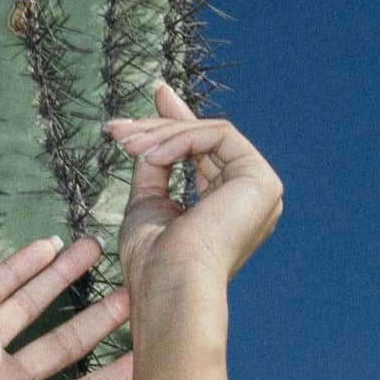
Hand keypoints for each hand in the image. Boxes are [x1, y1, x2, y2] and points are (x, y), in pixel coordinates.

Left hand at [105, 82, 282, 308]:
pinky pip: (219, 136)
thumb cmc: (154, 262)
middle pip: (206, 140)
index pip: (206, 152)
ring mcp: (262, 189)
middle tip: (117, 126)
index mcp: (229, 208)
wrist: (170, 287)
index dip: (180, 122)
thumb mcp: (148, 203)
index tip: (157, 92)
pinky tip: (150, 155)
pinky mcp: (262, 181)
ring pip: (210, 133)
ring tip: (125, 144)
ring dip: (161, 133)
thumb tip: (149, 133)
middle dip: (159, 125)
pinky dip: (180, 139)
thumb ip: (155, 166)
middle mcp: (252, 198)